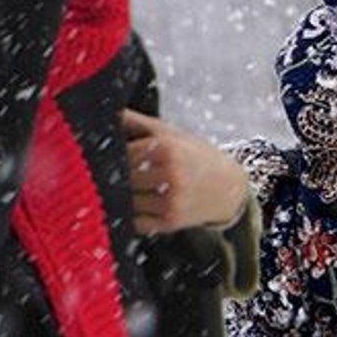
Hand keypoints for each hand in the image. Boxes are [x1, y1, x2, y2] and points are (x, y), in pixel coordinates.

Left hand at [123, 109, 249, 234]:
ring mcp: (171, 200)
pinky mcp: (171, 221)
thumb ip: (137, 122)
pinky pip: (137, 222)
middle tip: (126, 176)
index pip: (122, 154)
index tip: (117, 158)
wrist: (229, 187)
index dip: (116, 156)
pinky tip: (144, 206)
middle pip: (124, 178)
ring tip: (137, 191)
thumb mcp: (171, 133)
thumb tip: (106, 113)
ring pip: (128, 201)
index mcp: (166, 148)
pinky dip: (135, 216)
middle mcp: (170, 174)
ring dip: (126, 198)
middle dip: (121, 178)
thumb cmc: (197, 157)